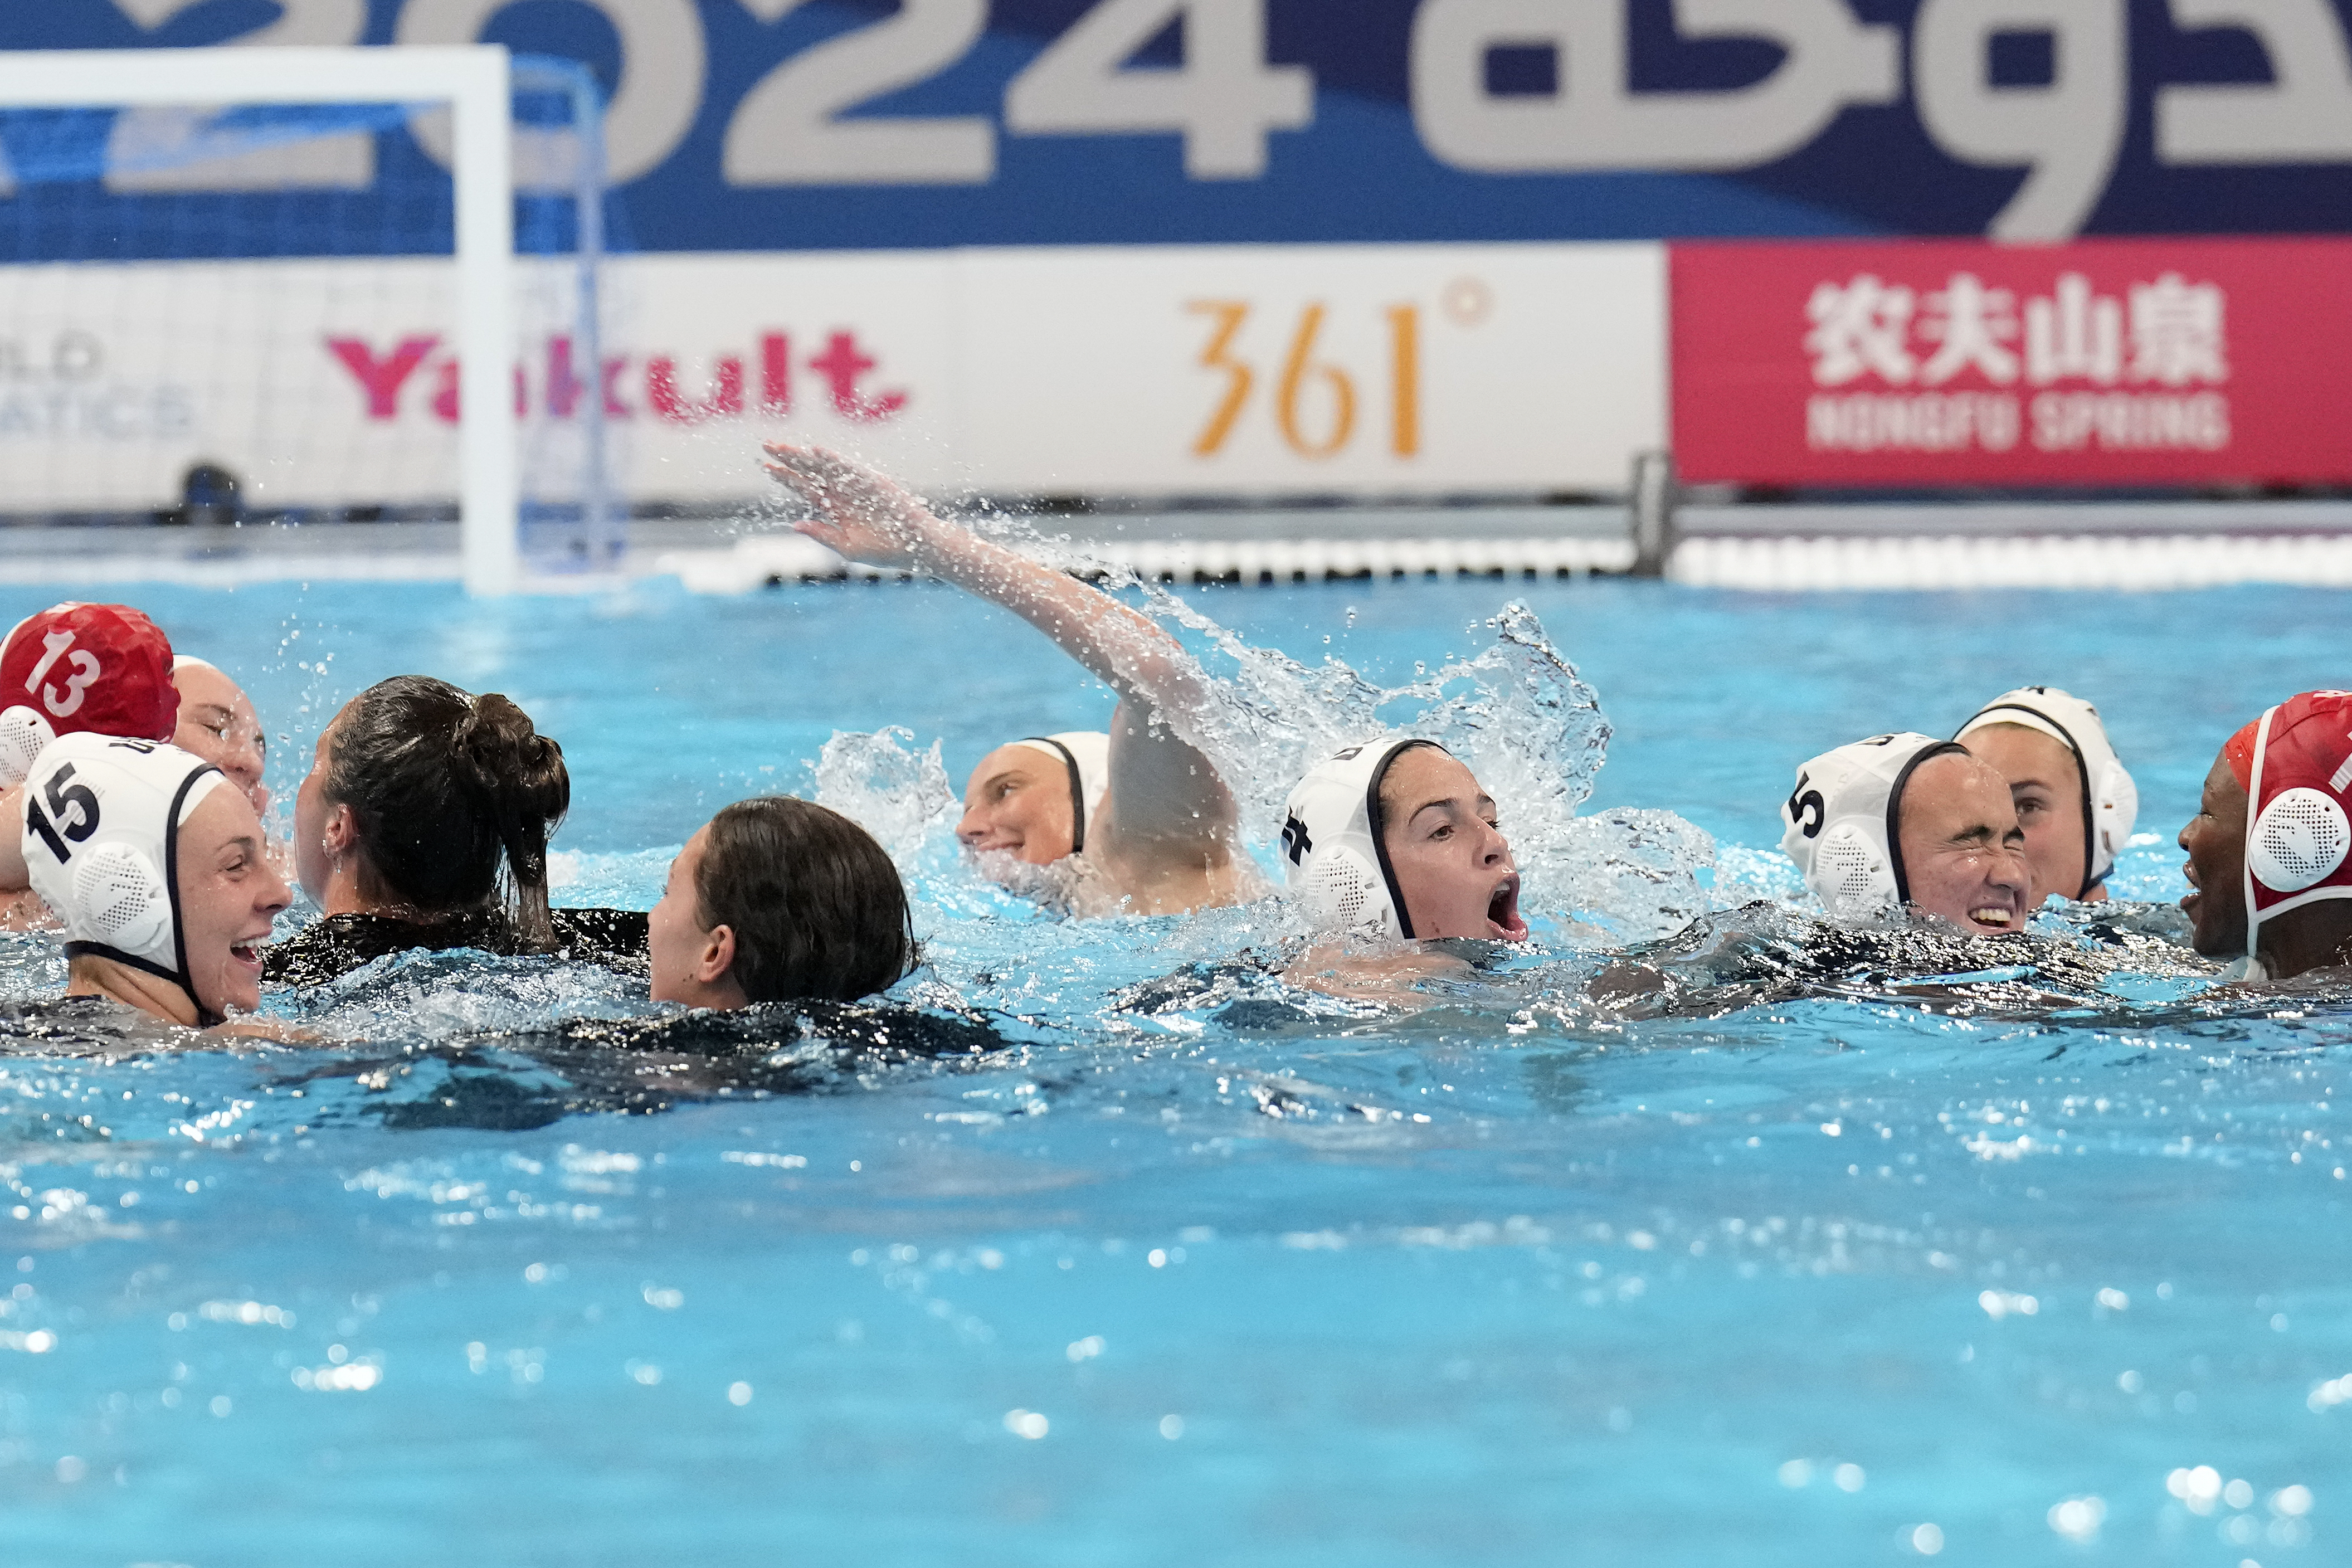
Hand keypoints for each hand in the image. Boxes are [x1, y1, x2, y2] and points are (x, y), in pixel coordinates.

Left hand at [761, 443, 940, 569]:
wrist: (915, 547)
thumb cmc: (885, 551)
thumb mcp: (848, 547)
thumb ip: (823, 534)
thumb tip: (795, 523)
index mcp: (836, 508)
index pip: (806, 488)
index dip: (786, 477)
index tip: (766, 466)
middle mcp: (844, 493)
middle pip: (811, 472)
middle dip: (789, 459)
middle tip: (766, 444)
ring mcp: (858, 486)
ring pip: (826, 467)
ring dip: (805, 455)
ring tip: (783, 446)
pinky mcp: (873, 482)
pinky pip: (851, 469)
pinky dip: (834, 459)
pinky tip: (816, 451)